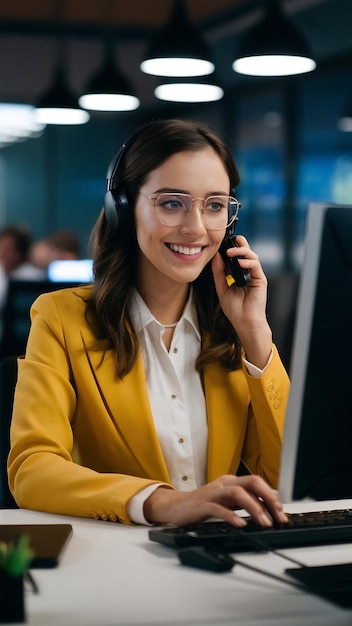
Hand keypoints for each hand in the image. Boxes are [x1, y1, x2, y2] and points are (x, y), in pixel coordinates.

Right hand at [143, 474, 287, 526]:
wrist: (175, 507)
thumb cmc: (202, 505)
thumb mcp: (226, 502)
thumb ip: (243, 502)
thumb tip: (266, 509)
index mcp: (231, 482)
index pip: (257, 483)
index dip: (272, 496)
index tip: (281, 512)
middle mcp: (224, 484)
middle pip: (251, 482)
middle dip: (268, 498)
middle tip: (278, 516)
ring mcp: (213, 493)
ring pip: (238, 493)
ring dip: (254, 508)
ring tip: (264, 522)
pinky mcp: (202, 505)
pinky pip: (219, 508)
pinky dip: (231, 516)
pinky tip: (241, 524)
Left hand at [211, 235, 271, 367]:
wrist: (244, 322)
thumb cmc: (234, 309)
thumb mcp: (221, 288)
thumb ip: (219, 272)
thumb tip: (216, 256)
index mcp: (238, 275)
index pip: (236, 258)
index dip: (231, 249)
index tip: (222, 243)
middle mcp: (247, 274)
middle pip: (246, 254)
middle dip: (240, 245)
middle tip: (231, 240)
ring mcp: (255, 276)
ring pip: (252, 257)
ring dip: (242, 252)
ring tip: (231, 253)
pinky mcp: (261, 279)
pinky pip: (256, 266)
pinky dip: (248, 262)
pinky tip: (240, 263)